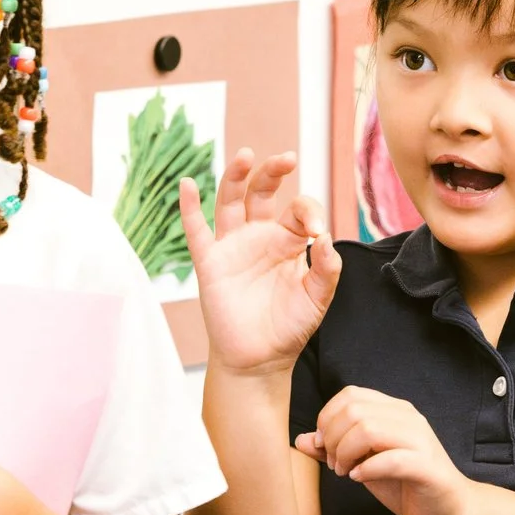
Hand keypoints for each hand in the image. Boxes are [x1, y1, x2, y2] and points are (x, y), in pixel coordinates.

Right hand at [182, 149, 340, 376]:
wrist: (259, 359)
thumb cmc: (289, 328)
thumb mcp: (317, 299)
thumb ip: (327, 269)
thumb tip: (324, 238)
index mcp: (288, 241)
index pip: (298, 209)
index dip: (309, 212)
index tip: (316, 233)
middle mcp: (259, 236)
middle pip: (262, 192)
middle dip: (272, 172)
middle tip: (286, 158)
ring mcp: (233, 246)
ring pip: (230, 201)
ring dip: (235, 176)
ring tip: (245, 156)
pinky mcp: (210, 263)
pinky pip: (196, 230)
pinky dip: (189, 207)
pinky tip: (188, 184)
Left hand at [297, 387, 480, 514]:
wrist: (449, 511)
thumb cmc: (405, 484)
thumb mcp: (362, 464)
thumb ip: (333, 449)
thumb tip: (301, 439)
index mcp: (393, 411)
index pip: (349, 395)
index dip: (327, 419)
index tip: (326, 447)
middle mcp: (408, 418)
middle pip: (354, 411)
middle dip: (333, 439)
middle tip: (335, 464)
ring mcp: (419, 440)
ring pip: (369, 429)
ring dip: (346, 453)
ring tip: (346, 472)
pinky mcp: (426, 467)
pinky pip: (390, 459)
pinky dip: (366, 469)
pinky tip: (360, 478)